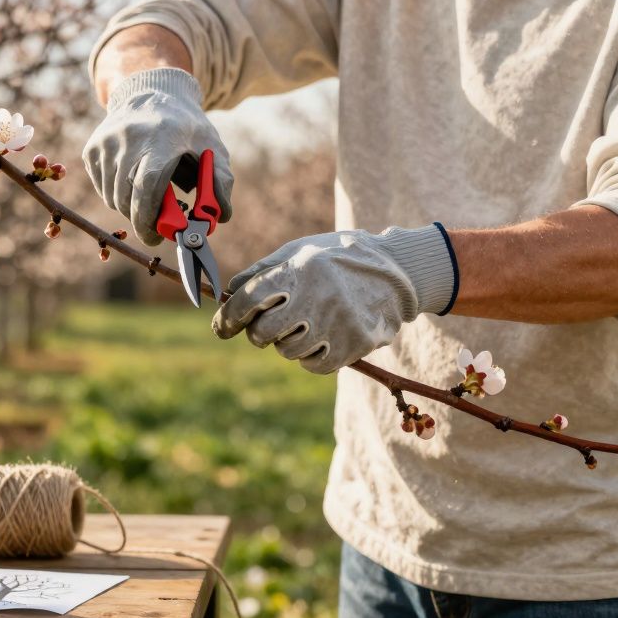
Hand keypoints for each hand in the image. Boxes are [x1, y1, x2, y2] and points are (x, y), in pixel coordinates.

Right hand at [82, 67, 233, 244]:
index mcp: (160, 138)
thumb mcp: (211, 146)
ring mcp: (105, 143)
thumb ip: (222, 181)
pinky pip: (102, 188)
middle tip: (156, 227)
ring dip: (130, 208)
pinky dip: (116, 195)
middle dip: (140, 220)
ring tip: (148, 199)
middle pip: (126, 197)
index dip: (148, 218)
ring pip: (112, 197)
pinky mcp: (92, 149)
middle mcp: (127, 138)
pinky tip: (132, 183)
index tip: (156, 237)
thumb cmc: (186, 127)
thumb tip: (222, 216)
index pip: (146, 186)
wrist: (152, 93)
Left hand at [212, 225, 457, 373]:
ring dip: (287, 343)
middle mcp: (316, 297)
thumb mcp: (298, 252)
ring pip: (287, 351)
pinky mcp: (353, 345)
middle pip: (263, 333)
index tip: (222, 328)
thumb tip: (228, 293)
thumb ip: (262, 271)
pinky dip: (309, 357)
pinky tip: (319, 339)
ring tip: (304, 324)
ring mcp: (336, 323)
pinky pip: (313, 366)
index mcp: (299, 270)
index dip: (228, 317)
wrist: (395, 271)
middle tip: (268, 325)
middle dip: (258, 332)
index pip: (248, 299)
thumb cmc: (336, 259)